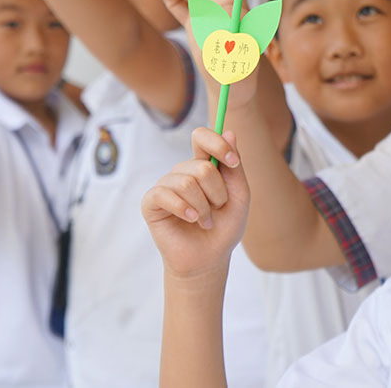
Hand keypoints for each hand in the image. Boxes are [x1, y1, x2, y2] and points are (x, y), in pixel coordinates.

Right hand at [142, 129, 248, 278]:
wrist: (208, 259)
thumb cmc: (224, 228)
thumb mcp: (239, 196)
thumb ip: (235, 167)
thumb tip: (230, 132)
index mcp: (202, 165)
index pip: (202, 137)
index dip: (218, 144)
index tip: (233, 162)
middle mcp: (182, 172)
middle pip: (201, 167)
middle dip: (217, 193)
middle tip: (217, 209)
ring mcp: (165, 186)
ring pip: (187, 183)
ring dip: (203, 207)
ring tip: (205, 220)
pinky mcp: (151, 202)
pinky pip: (166, 194)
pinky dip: (184, 209)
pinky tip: (191, 220)